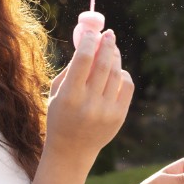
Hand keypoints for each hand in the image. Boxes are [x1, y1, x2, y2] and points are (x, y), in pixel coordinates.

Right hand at [45, 30, 133, 164]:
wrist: (71, 150)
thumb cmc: (60, 115)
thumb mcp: (57, 93)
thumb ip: (71, 69)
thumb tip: (90, 43)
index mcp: (69, 96)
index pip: (83, 60)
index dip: (90, 42)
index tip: (92, 32)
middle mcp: (89, 104)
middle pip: (103, 64)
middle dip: (107, 45)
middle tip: (108, 34)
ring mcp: (106, 111)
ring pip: (116, 73)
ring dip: (115, 57)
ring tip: (111, 49)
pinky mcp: (119, 117)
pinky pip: (126, 86)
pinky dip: (122, 74)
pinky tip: (116, 71)